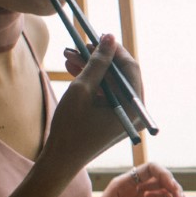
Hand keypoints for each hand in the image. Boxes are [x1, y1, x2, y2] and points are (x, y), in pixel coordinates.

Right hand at [41, 35, 141, 174]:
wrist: (60, 160)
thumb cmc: (70, 128)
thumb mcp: (81, 90)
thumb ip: (97, 63)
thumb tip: (109, 37)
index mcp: (134, 108)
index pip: (131, 69)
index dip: (115, 50)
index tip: (98, 35)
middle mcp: (136, 112)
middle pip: (122, 75)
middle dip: (100, 58)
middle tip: (80, 45)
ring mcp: (126, 115)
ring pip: (111, 83)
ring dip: (92, 68)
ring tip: (69, 54)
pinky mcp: (115, 117)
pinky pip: (106, 93)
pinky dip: (92, 82)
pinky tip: (72, 68)